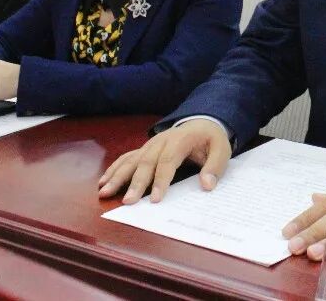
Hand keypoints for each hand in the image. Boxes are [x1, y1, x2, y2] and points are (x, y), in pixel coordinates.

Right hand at [97, 119, 231, 203]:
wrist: (202, 122)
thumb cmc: (210, 139)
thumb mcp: (222, 149)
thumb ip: (215, 166)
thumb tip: (207, 185)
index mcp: (180, 140)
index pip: (168, 161)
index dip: (161, 180)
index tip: (155, 199)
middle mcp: (161, 141)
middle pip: (146, 162)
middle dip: (135, 183)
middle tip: (127, 202)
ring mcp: (150, 144)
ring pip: (131, 160)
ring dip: (117, 176)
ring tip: (104, 192)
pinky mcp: (144, 149)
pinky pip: (126, 158)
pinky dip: (114, 169)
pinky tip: (103, 182)